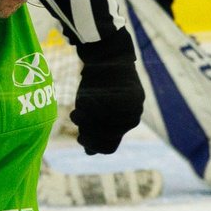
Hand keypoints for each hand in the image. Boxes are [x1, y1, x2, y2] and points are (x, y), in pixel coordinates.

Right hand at [71, 34, 144, 153]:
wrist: (105, 57)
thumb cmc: (95, 84)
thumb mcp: (90, 110)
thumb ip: (91, 129)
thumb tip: (90, 153)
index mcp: (123, 126)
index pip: (108, 148)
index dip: (91, 144)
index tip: (79, 135)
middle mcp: (133, 119)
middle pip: (106, 137)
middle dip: (87, 129)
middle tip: (74, 116)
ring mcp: (136, 109)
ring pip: (107, 123)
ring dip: (88, 116)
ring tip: (78, 105)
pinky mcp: (134, 97)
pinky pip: (110, 108)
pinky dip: (94, 105)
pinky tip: (85, 98)